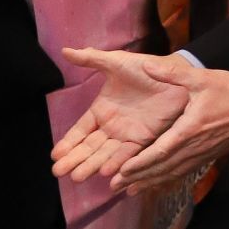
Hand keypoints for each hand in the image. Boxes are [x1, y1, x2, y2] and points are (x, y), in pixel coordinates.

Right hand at [50, 47, 191, 185]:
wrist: (173, 75)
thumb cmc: (143, 68)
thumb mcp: (114, 62)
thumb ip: (90, 59)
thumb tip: (65, 51)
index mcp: (101, 110)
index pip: (80, 130)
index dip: (68, 142)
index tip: (55, 155)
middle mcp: (111, 126)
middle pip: (88, 147)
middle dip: (74, 159)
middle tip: (57, 172)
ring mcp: (126, 135)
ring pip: (104, 154)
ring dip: (91, 165)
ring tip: (76, 177)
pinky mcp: (144, 140)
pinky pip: (128, 154)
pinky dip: (118, 162)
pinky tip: (106, 172)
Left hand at [111, 56, 228, 192]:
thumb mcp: (201, 78)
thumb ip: (172, 74)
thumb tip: (146, 65)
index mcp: (189, 129)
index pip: (160, 151)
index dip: (140, 163)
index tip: (122, 171)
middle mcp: (194, 147)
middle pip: (162, 168)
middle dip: (138, 178)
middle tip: (115, 186)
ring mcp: (201, 154)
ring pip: (172, 173)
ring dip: (150, 182)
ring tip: (129, 191)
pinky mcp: (207, 156)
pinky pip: (183, 171)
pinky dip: (166, 180)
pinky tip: (155, 185)